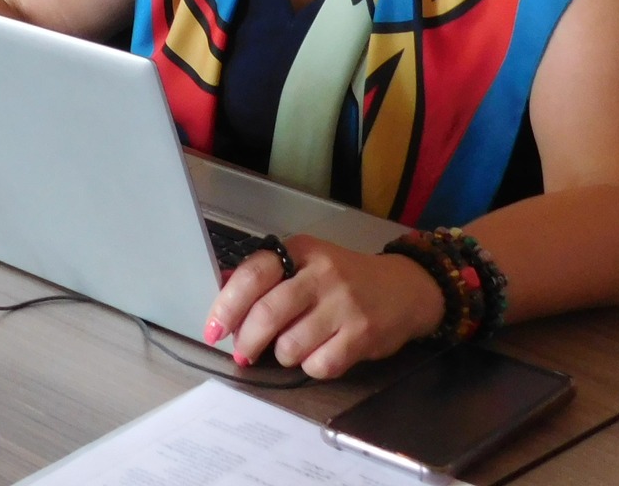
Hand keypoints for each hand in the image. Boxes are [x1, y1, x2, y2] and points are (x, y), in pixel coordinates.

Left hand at [205, 235, 445, 377]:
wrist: (405, 289)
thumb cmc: (344, 277)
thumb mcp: (305, 263)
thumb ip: (267, 276)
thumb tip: (222, 289)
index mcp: (300, 251)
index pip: (252, 275)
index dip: (227, 305)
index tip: (213, 328)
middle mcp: (322, 275)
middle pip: (268, 314)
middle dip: (247, 340)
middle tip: (242, 353)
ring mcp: (344, 306)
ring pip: (291, 346)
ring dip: (282, 354)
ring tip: (289, 348)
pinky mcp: (363, 336)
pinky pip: (320, 365)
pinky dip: (311, 367)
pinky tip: (317, 355)